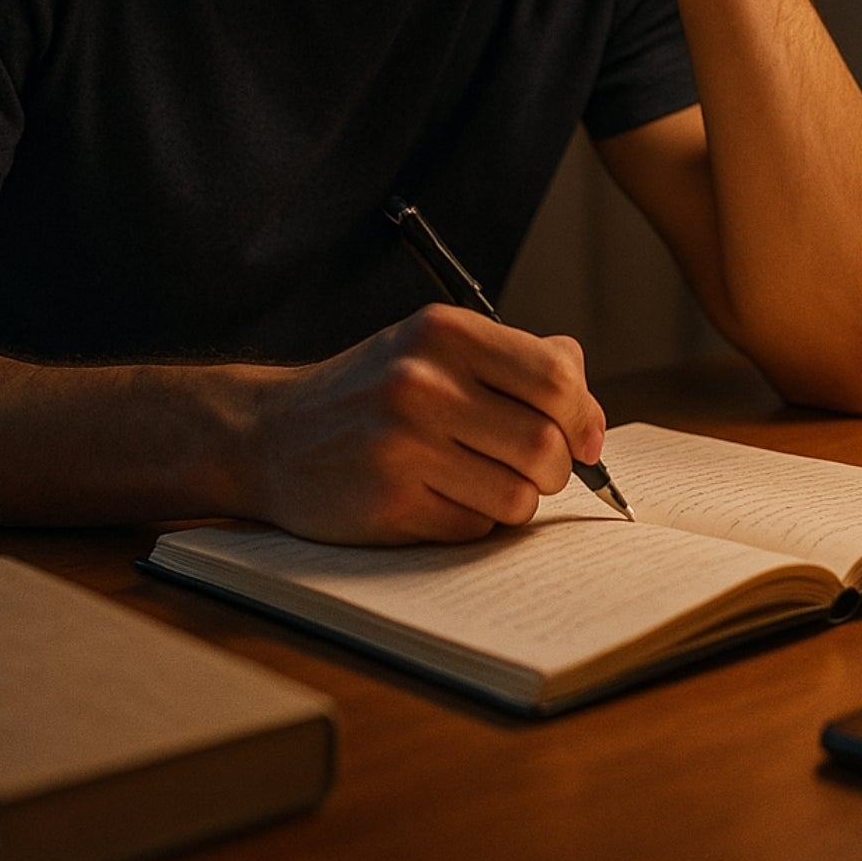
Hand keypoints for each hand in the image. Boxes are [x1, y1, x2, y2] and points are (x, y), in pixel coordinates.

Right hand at [245, 305, 605, 543]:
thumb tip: (591, 419)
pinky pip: (474, 528)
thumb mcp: (438, 348)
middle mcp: (422, 382)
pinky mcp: (387, 502)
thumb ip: (521, 364)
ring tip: (480, 481)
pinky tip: (439, 498)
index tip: (582, 439)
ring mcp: (401, 444)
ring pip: (517, 497)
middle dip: (554, 469)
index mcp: (445, 332)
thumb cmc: (374, 391)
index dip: (583, 418)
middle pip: (545, 446)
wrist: (270, 434)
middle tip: (532, 468)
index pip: (556, 379)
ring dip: (514, 499)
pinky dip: (473, 521)